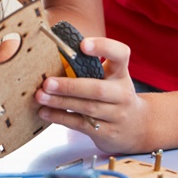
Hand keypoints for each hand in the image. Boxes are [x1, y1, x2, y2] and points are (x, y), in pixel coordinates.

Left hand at [35, 37, 147, 153]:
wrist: (137, 126)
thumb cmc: (114, 95)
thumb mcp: (110, 78)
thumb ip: (90, 68)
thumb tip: (52, 57)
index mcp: (121, 73)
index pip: (120, 54)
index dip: (103, 47)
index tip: (82, 45)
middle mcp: (122, 93)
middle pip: (97, 89)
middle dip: (69, 86)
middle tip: (47, 83)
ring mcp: (117, 114)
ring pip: (87, 108)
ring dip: (60, 102)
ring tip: (40, 96)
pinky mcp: (108, 132)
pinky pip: (81, 124)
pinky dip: (61, 117)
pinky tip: (45, 112)